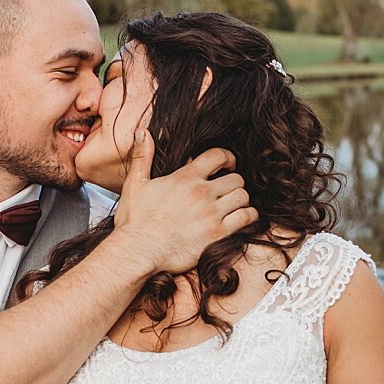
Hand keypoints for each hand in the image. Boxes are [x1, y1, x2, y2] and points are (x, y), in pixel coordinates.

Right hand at [111, 128, 256, 273]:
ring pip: (243, 197)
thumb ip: (142, 157)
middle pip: (236, 178)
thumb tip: (144, 132)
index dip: (227, 158)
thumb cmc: (135, 221)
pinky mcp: (217, 233)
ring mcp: (211, 213)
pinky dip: (248, 216)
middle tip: (229, 191)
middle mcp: (201, 192)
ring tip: (234, 206)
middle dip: (234, 183)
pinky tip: (241, 219)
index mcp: (185, 178)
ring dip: (241, 200)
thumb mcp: (135, 184)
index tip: (228, 165)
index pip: (218, 155)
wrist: (139, 250)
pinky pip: (246, 218)